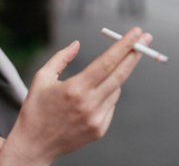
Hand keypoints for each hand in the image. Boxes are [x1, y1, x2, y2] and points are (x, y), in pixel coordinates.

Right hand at [0, 27, 151, 165]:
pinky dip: (105, 96)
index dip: (124, 46)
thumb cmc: (35, 110)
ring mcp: (96, 119)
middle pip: (121, 74)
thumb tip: (77, 44)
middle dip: (135, 53)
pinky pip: (110, 105)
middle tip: (145, 39)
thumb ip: (61, 58)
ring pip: (116, 89)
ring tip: (92, 81)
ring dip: (112, 78)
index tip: (136, 34)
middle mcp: (89, 104)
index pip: (107, 62)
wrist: (34, 144)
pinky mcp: (100, 129)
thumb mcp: (41, 78)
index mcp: (75, 88)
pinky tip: (88, 100)